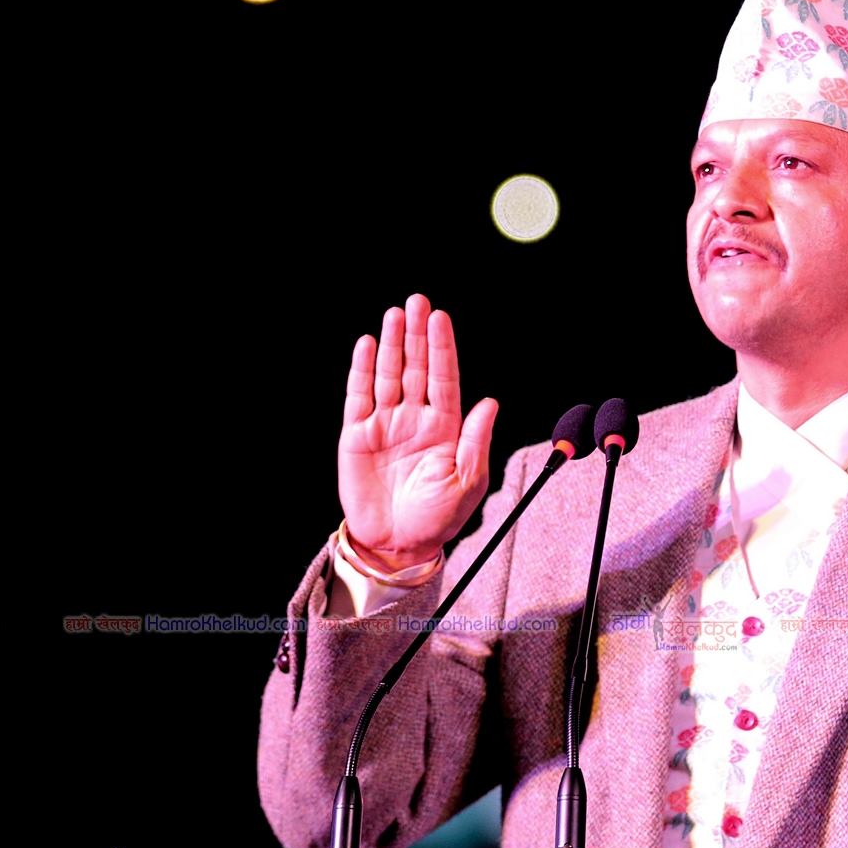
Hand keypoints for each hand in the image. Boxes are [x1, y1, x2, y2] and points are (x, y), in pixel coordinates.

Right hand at [337, 294, 498, 569]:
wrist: (399, 545)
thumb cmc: (438, 519)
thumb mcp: (467, 482)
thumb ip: (477, 441)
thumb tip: (490, 402)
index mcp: (445, 428)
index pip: (444, 378)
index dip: (442, 349)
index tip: (441, 319)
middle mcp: (415, 420)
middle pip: (416, 368)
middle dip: (417, 335)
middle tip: (418, 301)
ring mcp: (386, 425)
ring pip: (389, 375)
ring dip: (392, 344)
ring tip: (396, 314)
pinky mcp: (357, 436)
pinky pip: (359, 396)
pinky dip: (362, 370)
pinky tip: (368, 345)